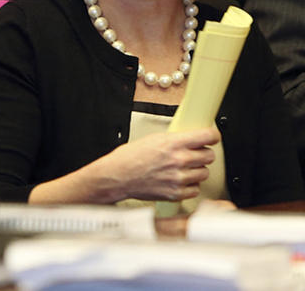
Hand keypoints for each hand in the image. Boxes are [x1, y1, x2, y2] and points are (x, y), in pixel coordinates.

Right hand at [29, 126, 219, 205]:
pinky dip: (189, 185)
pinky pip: (196, 188)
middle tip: (193, 154)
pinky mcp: (177, 193)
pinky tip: (178, 179)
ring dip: (196, 170)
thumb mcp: (153, 139)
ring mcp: (179, 178)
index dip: (212, 136)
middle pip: (209, 156)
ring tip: (182, 168)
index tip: (212, 137)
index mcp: (173, 143)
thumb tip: (191, 139)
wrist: (118, 176)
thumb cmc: (130, 157)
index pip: (207, 136)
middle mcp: (179, 160)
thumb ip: (174, 140)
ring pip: (204, 173)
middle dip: (202, 153)